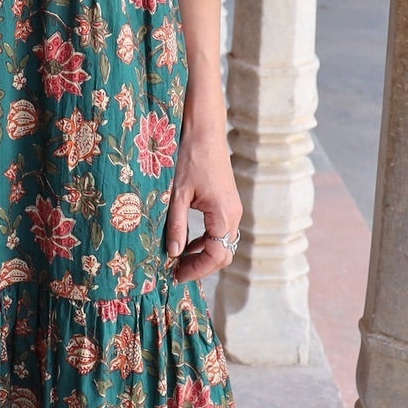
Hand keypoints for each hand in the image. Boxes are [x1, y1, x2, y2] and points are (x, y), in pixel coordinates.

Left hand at [164, 118, 242, 283]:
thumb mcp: (177, 194)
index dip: (197, 270)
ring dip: (202, 256)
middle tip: (175, 272)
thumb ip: (176, 226)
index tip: (176, 276)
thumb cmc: (189, 158)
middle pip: (223, 254)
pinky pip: (220, 232)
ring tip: (178, 261)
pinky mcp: (227, 204)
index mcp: (223, 215)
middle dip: (200, 267)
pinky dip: (205, 242)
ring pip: (223, 244)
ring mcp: (232, 209)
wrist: (204, 131)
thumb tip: (173, 254)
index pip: (216, 256)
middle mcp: (233, 215)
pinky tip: (187, 243)